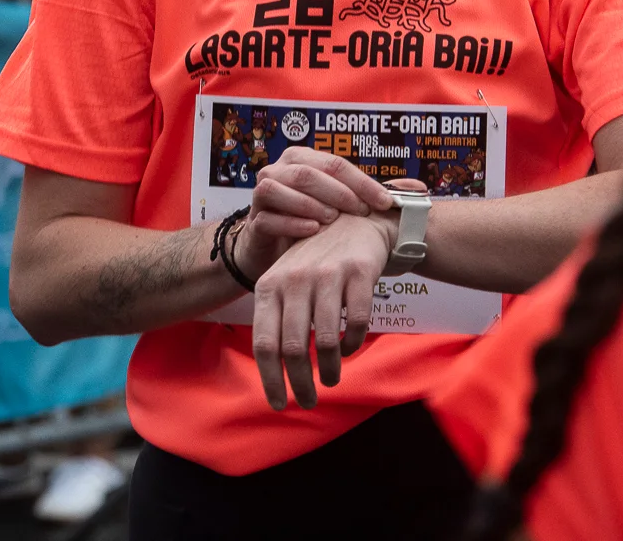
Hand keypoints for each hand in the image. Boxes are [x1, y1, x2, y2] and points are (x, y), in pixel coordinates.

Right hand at [246, 147, 394, 260]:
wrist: (274, 251)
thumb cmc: (315, 223)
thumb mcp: (344, 207)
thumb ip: (374, 196)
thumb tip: (420, 189)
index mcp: (303, 159)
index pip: (335, 163)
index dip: (362, 181)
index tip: (385, 202)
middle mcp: (279, 170)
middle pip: (308, 172)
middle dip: (339, 191)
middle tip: (361, 212)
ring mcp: (262, 194)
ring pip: (281, 188)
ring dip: (311, 203)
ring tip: (334, 220)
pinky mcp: (253, 220)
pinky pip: (268, 216)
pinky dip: (292, 222)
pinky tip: (313, 231)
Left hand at [251, 213, 394, 410]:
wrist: (356, 219)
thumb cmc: (315, 259)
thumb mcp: (285, 280)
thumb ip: (276, 317)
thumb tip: (273, 370)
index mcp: (270, 284)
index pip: (264, 342)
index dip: (269, 378)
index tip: (277, 404)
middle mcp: (295, 279)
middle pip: (293, 348)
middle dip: (300, 383)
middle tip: (307, 402)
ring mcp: (327, 275)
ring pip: (325, 340)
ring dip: (329, 369)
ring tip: (331, 380)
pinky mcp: (359, 272)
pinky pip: (355, 323)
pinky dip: (352, 344)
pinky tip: (349, 350)